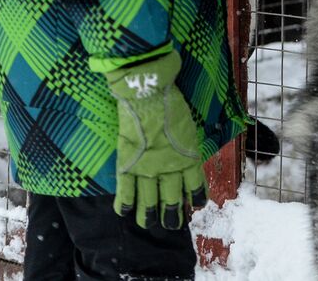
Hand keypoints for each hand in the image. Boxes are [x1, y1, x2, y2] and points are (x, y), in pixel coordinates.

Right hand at [105, 51, 207, 229]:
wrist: (149, 93)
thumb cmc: (172, 104)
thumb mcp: (188, 127)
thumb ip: (186, 146)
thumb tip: (185, 156)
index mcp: (189, 158)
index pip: (193, 186)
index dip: (193, 198)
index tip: (192, 206)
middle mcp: (169, 168)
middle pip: (171, 198)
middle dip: (171, 214)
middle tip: (170, 224)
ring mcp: (147, 168)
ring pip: (148, 200)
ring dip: (148, 214)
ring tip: (147, 224)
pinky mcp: (128, 163)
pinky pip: (125, 190)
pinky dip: (125, 203)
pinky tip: (124, 212)